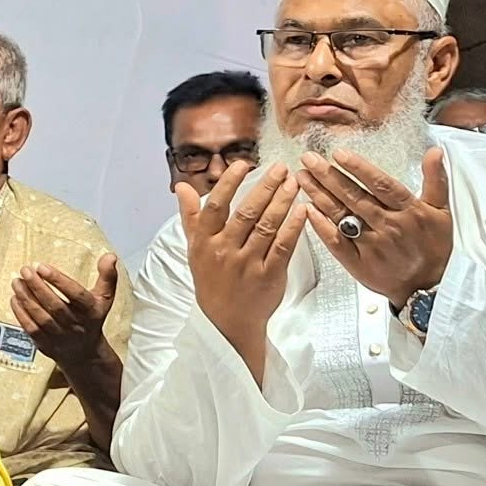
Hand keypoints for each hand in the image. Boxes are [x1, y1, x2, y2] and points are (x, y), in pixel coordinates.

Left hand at [12, 255, 119, 369]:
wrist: (84, 353)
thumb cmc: (91, 318)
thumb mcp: (104, 298)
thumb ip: (107, 277)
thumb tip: (110, 256)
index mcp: (91, 311)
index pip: (76, 295)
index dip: (59, 280)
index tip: (42, 266)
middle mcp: (76, 325)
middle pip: (55, 306)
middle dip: (38, 287)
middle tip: (26, 270)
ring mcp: (60, 336)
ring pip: (41, 317)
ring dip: (26, 298)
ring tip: (17, 281)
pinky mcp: (45, 344)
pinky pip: (31, 329)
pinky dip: (21, 314)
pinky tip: (15, 298)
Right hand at [178, 162, 308, 380]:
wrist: (226, 321)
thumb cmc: (211, 280)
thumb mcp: (194, 249)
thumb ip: (191, 216)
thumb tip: (183, 187)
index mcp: (205, 242)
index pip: (216, 206)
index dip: (230, 183)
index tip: (245, 164)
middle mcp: (225, 251)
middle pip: (247, 213)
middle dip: (266, 187)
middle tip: (281, 168)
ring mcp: (247, 264)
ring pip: (267, 227)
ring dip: (283, 202)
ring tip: (295, 183)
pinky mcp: (269, 276)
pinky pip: (283, 246)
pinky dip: (293, 227)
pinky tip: (303, 210)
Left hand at [297, 148, 452, 307]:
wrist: (427, 287)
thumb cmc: (434, 247)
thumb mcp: (441, 211)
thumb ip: (435, 179)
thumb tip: (434, 151)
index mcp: (409, 211)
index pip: (381, 185)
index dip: (359, 168)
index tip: (338, 153)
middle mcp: (389, 226)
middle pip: (355, 197)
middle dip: (329, 176)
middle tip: (308, 159)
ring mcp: (371, 245)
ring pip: (341, 216)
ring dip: (319, 195)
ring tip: (302, 177)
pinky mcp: (357, 263)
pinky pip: (335, 241)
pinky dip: (320, 226)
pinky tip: (306, 209)